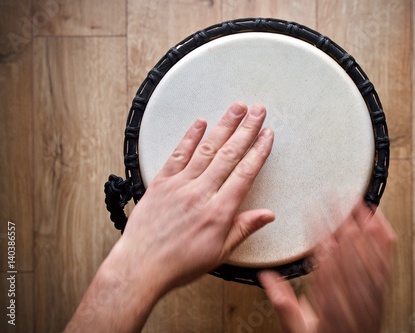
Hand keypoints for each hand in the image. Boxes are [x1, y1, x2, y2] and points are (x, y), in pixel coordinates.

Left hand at [66, 102, 274, 332]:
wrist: (141, 266)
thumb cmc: (180, 264)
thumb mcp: (220, 253)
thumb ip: (244, 228)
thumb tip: (267, 215)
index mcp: (219, 211)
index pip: (245, 173)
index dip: (258, 151)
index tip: (267, 136)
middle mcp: (200, 193)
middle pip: (229, 155)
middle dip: (246, 130)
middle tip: (258, 111)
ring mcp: (179, 185)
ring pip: (206, 149)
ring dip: (223, 126)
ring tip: (236, 108)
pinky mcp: (160, 183)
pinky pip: (177, 155)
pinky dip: (189, 137)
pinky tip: (200, 123)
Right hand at [260, 203, 395, 332]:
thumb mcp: (298, 329)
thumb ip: (283, 304)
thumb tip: (265, 277)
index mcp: (330, 301)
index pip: (325, 257)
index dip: (319, 229)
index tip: (313, 208)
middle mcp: (354, 293)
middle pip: (348, 247)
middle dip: (340, 216)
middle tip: (333, 192)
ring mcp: (372, 290)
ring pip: (368, 249)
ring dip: (362, 221)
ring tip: (354, 198)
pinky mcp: (383, 288)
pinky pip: (386, 258)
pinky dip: (382, 236)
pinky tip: (378, 219)